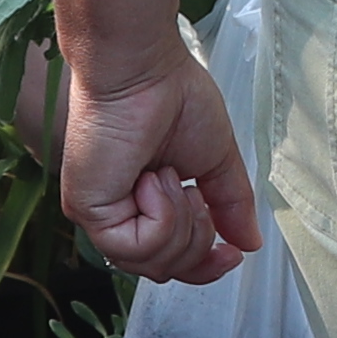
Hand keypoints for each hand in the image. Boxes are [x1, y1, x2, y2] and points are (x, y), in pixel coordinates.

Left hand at [60, 34, 258, 285]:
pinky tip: (156, 180)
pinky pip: (137, 245)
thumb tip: (249, 242)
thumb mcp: (215, 160)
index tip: (232, 254)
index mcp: (142, 203)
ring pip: (152, 263)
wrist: (144, 68)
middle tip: (199, 195)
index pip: (171, 259)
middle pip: (164, 269)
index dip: (204, 267)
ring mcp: (99, 215)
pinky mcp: (87, 210)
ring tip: (173, 176)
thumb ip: (230, 204)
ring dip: (179, 222)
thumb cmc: (171, 96)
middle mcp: (117, 213)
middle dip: (197, 241)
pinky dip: (161, 215)